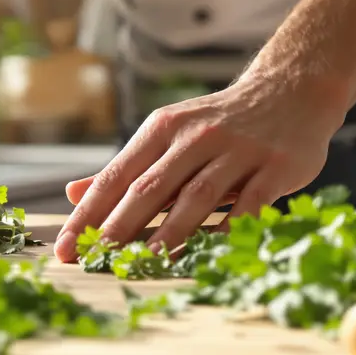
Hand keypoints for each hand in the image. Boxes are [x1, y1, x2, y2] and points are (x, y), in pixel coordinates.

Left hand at [53, 75, 349, 262]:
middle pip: (150, 187)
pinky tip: (211, 256)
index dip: (88, 215)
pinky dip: (229, 230)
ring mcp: (237, 150)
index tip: (65, 248)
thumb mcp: (168, 134)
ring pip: (196, 196)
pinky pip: (249, 204)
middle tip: (94, 261)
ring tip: (145, 264)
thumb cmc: (219, 123)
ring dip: (170, 233)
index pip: (116, 176)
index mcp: (162, 129)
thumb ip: (126, 168)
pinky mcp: (275, 166)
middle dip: (119, 227)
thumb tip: (73, 194)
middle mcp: (195, 136)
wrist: (290, 90)